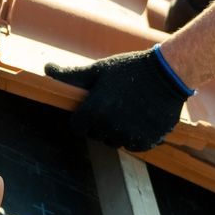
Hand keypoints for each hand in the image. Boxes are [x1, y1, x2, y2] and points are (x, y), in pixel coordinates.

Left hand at [45, 46, 193, 151]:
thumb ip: (71, 75)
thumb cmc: (129, 69)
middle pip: (97, 135)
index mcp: (94, 111)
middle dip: (101, 123)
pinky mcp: (147, 141)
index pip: (78, 127)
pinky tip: (142, 118)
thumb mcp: (99, 69)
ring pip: (116, 141)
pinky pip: (134, 145)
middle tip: (115, 103)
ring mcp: (129, 136)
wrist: (167, 74)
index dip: (84, 117)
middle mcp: (109, 127)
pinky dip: (136, 136)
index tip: (94, 106)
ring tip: (130, 110)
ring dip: (119, 131)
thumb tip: (46, 68)